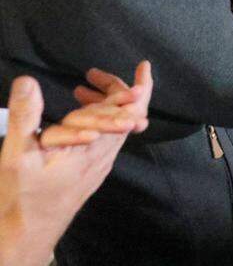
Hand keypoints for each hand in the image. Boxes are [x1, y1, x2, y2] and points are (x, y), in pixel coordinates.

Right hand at [0, 64, 152, 265]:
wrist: (28, 235)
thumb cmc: (23, 198)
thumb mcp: (18, 155)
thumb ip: (25, 117)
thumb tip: (28, 81)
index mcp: (92, 148)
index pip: (126, 113)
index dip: (137, 90)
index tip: (143, 68)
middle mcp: (103, 155)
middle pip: (125, 116)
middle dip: (115, 91)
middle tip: (94, 74)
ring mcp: (99, 164)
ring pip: (115, 128)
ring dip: (104, 105)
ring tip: (82, 89)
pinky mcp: (91, 171)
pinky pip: (105, 139)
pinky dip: (97, 121)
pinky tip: (77, 116)